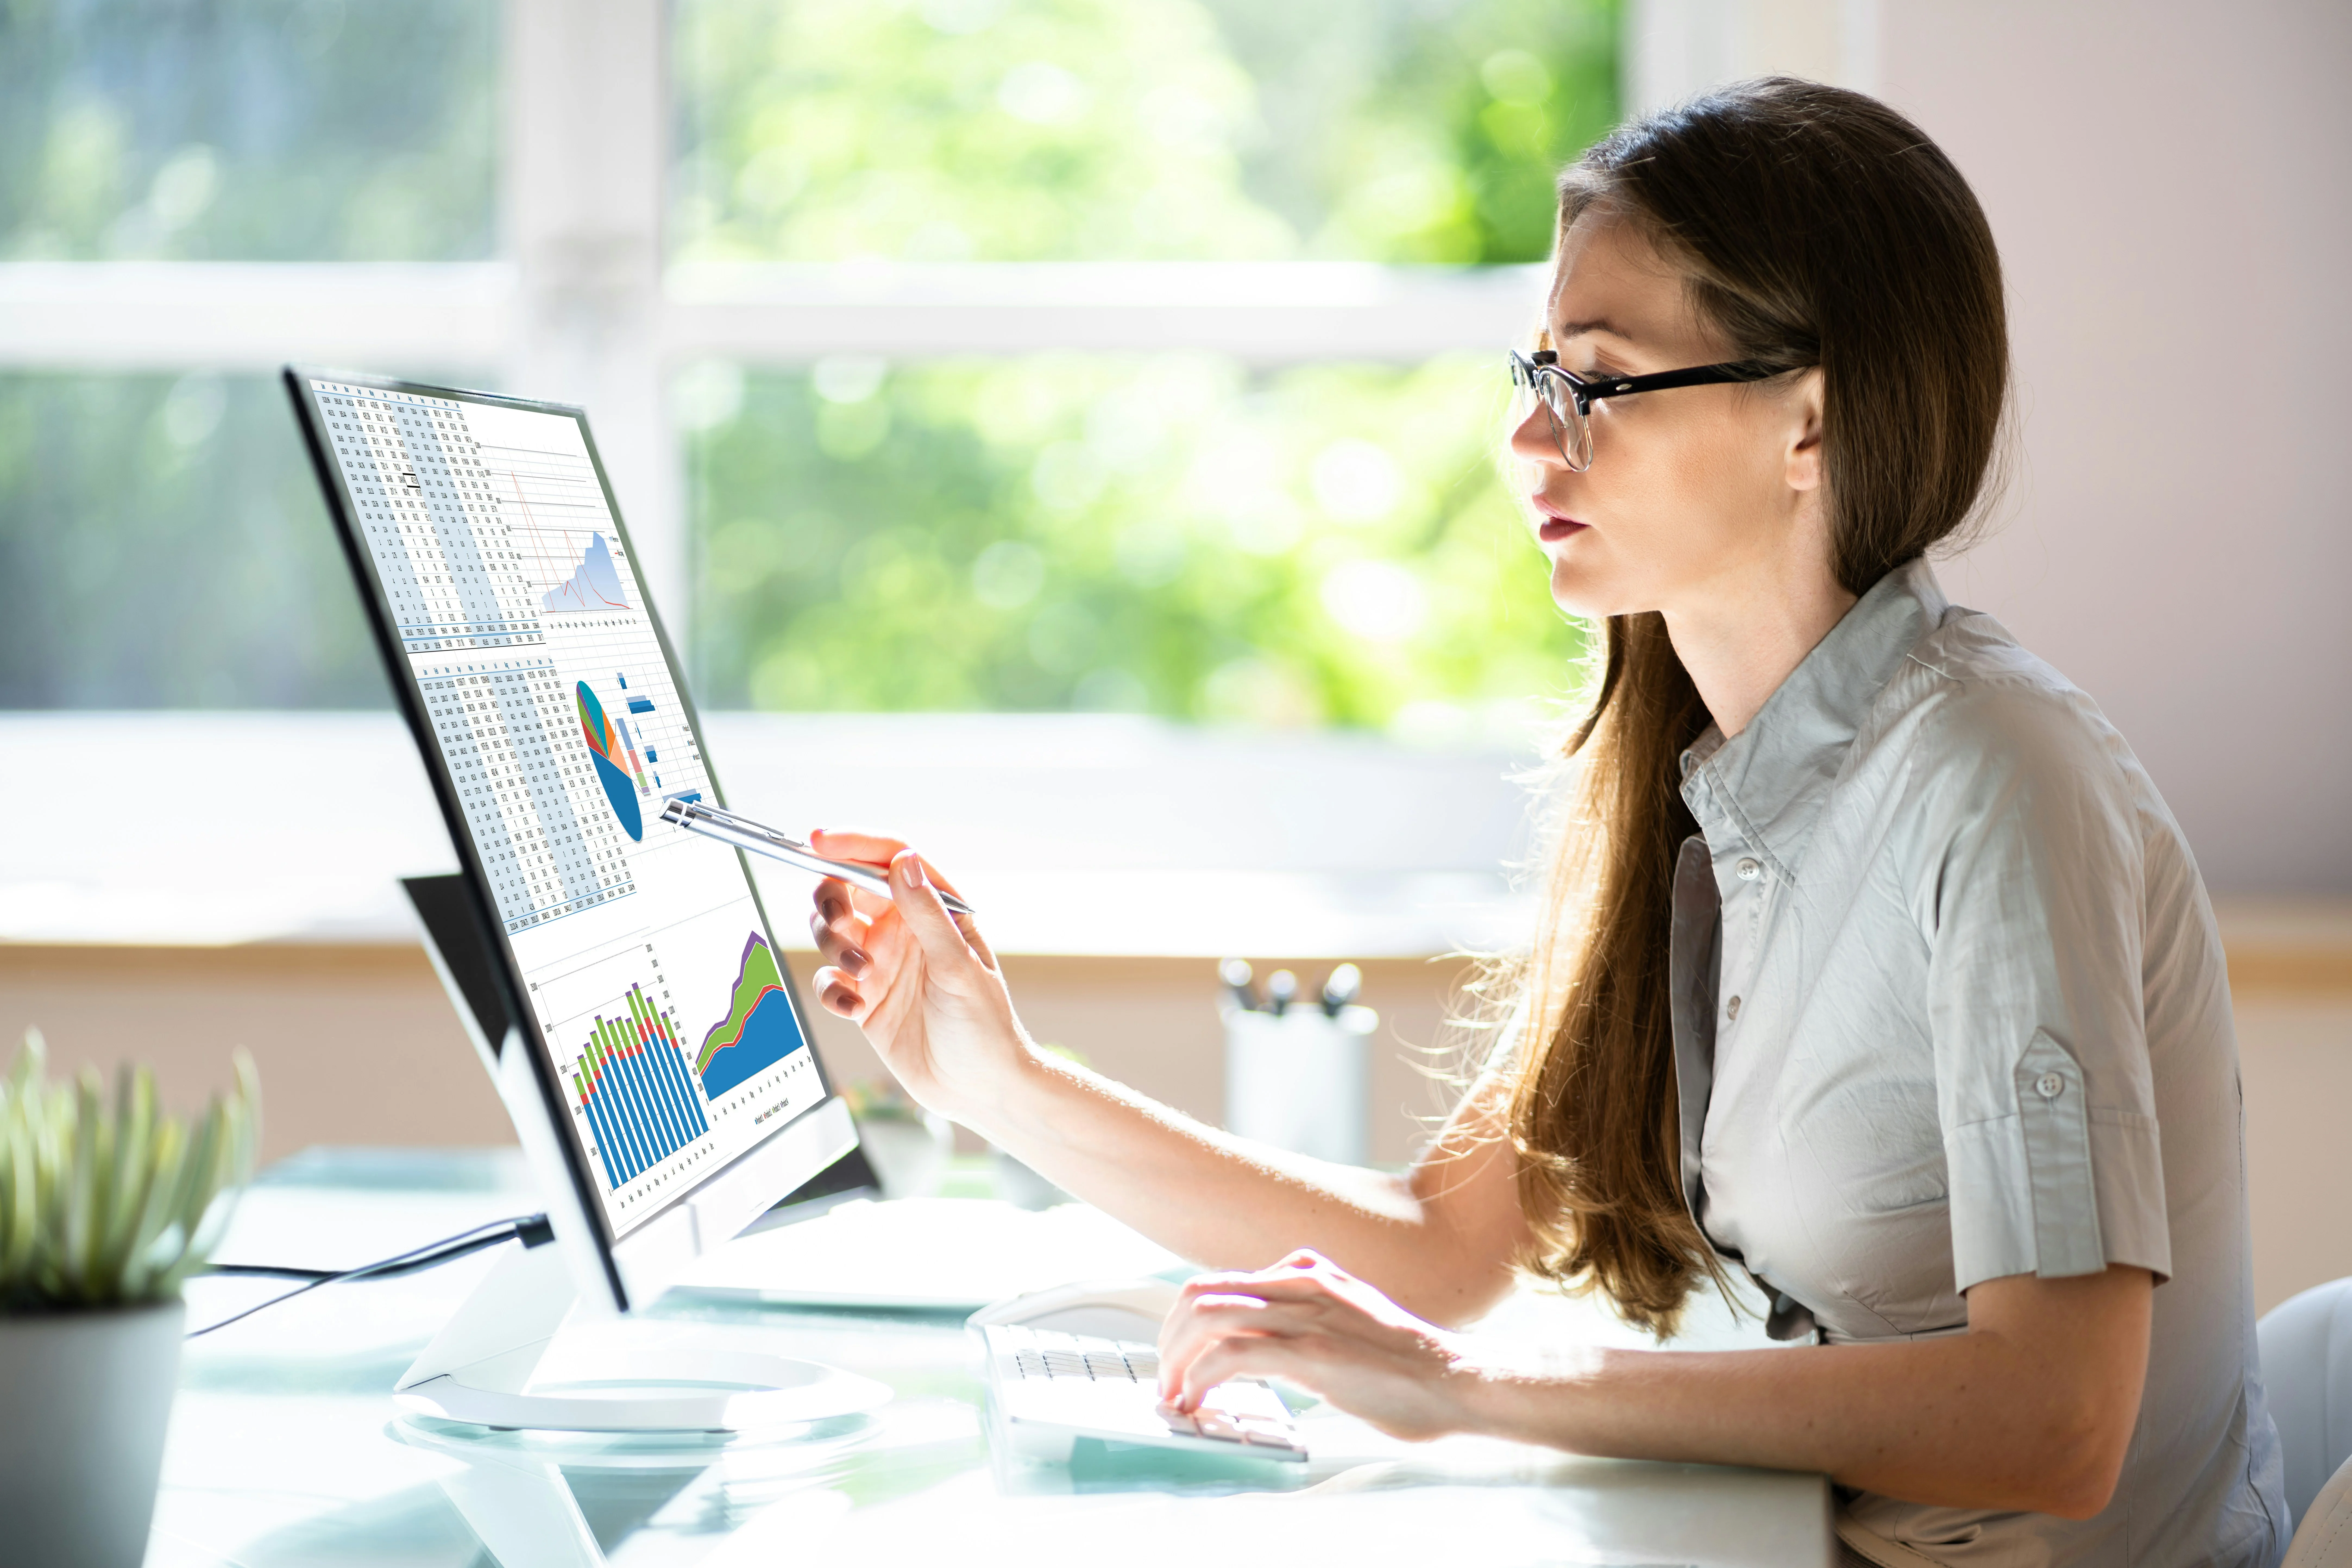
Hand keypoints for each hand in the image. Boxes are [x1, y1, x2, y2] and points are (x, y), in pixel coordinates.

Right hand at [805, 830, 1029, 1123]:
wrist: (978, 1087)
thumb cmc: (984, 1025)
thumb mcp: (958, 965)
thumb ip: (927, 914)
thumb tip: (903, 863)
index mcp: (934, 912)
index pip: (889, 861)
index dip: (853, 845)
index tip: (818, 840)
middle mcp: (904, 932)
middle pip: (847, 891)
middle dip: (831, 899)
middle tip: (838, 921)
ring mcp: (881, 964)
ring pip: (831, 932)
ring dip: (833, 946)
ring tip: (861, 973)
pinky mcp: (864, 998)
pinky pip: (830, 981)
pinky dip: (832, 990)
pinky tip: (854, 1008)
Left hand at [1155, 1249, 1477, 1441]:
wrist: (1455, 1379)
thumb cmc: (1405, 1361)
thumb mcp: (1349, 1315)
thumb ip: (1308, 1312)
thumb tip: (1265, 1333)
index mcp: (1308, 1273)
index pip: (1221, 1281)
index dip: (1184, 1319)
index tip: (1176, 1353)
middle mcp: (1302, 1284)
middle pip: (1203, 1291)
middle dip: (1170, 1335)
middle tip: (1166, 1375)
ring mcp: (1307, 1316)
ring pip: (1210, 1316)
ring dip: (1177, 1357)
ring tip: (1174, 1391)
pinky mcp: (1313, 1353)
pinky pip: (1235, 1354)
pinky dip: (1202, 1376)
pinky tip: (1197, 1398)